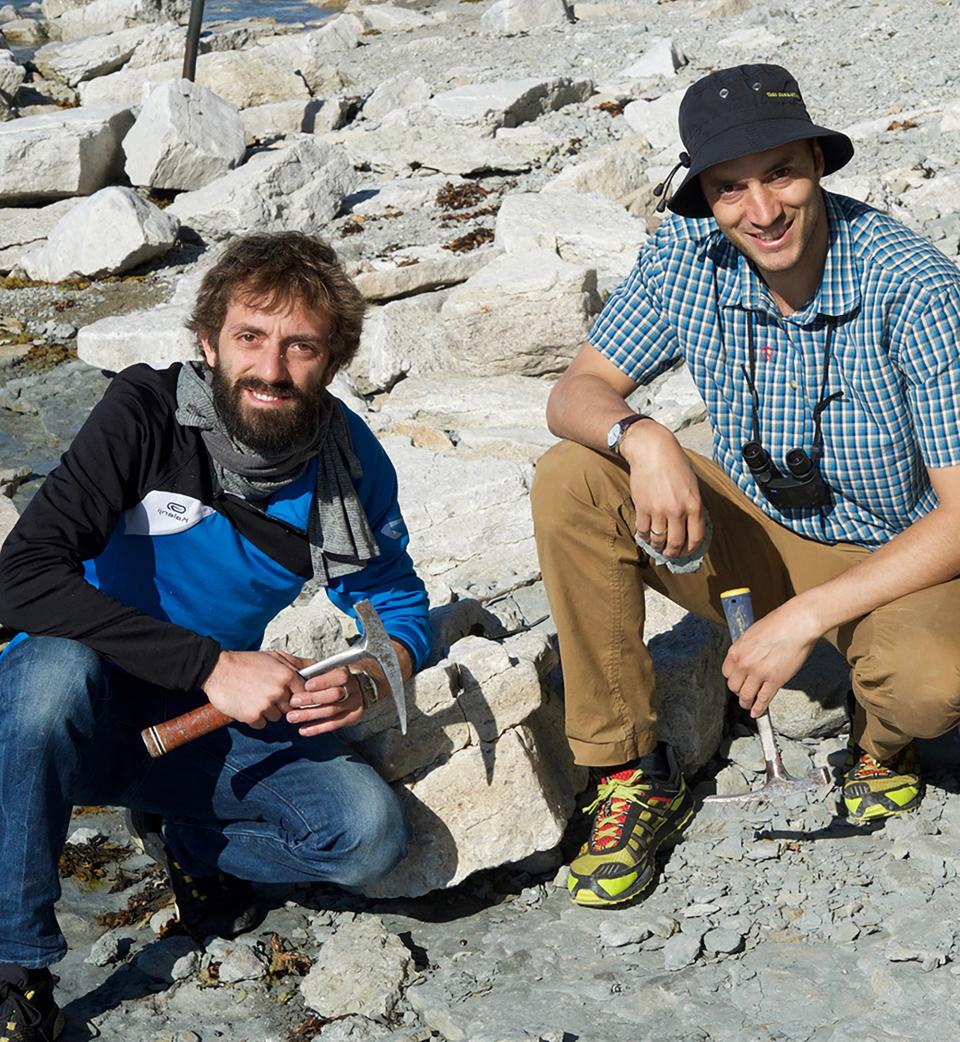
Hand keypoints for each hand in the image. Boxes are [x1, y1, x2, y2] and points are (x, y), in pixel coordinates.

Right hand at [202, 650, 308, 728]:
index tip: (290, 694)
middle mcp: (279, 691)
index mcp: (287, 675)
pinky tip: (247, 705)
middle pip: (291, 707)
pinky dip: (255, 718)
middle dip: (281, 703)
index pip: (305, 694)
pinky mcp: (252, 716)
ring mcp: (266, 705)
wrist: (217, 670)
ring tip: (255, 696)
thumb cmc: (246, 662)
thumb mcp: (274, 656)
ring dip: (268, 711)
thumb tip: (316, 666)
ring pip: (276, 717)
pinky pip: (261, 724)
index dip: (297, 695)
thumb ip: (297, 663)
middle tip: (266, 693)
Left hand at [286, 665, 365, 735]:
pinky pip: (333, 725)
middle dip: (312, 698)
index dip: (323, 681)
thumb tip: (292, 671)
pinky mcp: (352, 717)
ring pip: (331, 710)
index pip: (339, 676)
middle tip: (294, 701)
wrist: (354, 691)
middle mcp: (352, 688)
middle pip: (334, 694)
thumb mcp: (325, 672)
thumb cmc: (332, 680)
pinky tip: (303, 730)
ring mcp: (354, 704)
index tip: (306, 686)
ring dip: (310, 715)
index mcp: (346, 673)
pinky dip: (317, 728)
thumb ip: (312, 672)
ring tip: (292, 717)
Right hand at [621, 421, 705, 558]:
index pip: (696, 537)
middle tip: (670, 554)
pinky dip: (644, 537)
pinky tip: (646, 536)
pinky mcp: (642, 507)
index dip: (691, 549)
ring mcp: (658, 510)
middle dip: (673, 553)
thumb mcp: (692, 485)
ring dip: (658, 547)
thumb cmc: (675, 464)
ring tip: (658, 547)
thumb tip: (690, 526)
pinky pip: (643, 530)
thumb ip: (693, 506)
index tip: (686, 552)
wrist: (652, 450)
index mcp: (694, 505)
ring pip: (658, 540)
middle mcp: (677, 510)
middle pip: (676, 543)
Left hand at [721, 599, 821, 716]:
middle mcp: (744, 663)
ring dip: (746, 703)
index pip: (727, 673)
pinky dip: (759, 709)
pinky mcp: (775, 680)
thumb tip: (747, 655)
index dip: (733, 678)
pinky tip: (758, 712)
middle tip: (743, 693)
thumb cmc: (779, 623)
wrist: (797, 623)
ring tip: (748, 706)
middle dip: (738, 691)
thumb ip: (747, 648)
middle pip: (734, 686)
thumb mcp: (753, 633)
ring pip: (746, 696)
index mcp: (736, 650)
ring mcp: (759, 673)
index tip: (737, 681)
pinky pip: (763, 699)